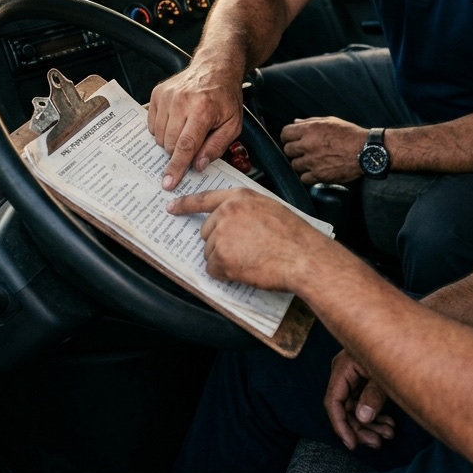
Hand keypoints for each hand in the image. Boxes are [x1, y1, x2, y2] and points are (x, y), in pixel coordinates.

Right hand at [148, 64, 244, 189]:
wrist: (215, 67)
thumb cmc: (225, 97)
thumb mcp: (233, 125)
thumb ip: (216, 147)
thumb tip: (198, 165)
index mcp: (203, 109)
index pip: (185, 145)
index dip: (176, 166)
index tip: (168, 183)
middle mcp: (181, 101)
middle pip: (170, 143)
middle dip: (180, 152)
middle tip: (194, 142)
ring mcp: (167, 96)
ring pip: (159, 136)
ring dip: (171, 140)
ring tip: (186, 128)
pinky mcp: (157, 93)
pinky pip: (152, 124)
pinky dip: (163, 129)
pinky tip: (177, 121)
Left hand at [166, 186, 325, 292]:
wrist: (302, 256)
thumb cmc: (294, 236)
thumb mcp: (269, 209)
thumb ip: (247, 210)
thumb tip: (235, 222)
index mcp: (239, 197)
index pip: (204, 198)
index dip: (184, 204)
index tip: (170, 207)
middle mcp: (226, 213)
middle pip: (207, 232)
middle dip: (220, 244)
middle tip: (245, 250)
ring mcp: (222, 235)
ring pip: (210, 253)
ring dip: (225, 260)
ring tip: (251, 259)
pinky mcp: (221, 257)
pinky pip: (214, 270)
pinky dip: (226, 275)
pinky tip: (246, 270)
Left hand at [280, 116, 367, 185]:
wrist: (365, 151)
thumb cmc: (350, 134)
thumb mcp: (330, 121)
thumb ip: (310, 121)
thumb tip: (296, 122)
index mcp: (310, 130)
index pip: (285, 133)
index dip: (287, 137)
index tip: (291, 140)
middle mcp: (308, 145)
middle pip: (287, 150)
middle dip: (294, 150)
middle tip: (303, 151)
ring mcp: (313, 161)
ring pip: (294, 165)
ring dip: (301, 164)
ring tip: (311, 161)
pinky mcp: (319, 175)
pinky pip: (304, 178)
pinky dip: (308, 176)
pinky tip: (316, 171)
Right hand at [324, 349, 395, 450]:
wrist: (405, 334)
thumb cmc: (394, 348)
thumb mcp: (383, 375)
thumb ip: (373, 396)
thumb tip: (363, 418)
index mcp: (343, 368)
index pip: (333, 402)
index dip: (340, 425)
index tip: (352, 444)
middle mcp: (344, 373)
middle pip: (346, 409)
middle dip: (361, 428)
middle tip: (378, 443)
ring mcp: (354, 377)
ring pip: (356, 408)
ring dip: (371, 424)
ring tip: (388, 435)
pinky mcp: (364, 380)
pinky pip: (364, 402)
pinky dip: (376, 415)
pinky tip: (389, 424)